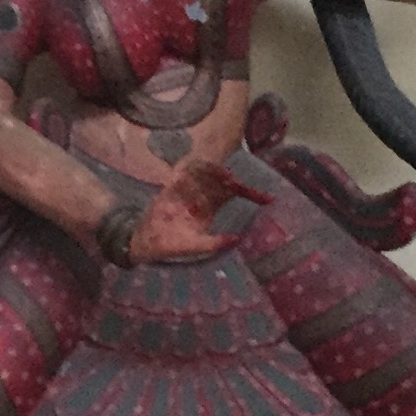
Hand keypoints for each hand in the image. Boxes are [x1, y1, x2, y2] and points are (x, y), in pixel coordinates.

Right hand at [123, 157, 267, 263]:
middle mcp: (201, 196)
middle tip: (234, 180)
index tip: (268, 198)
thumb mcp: (197, 246)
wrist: (147, 241)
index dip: (251, 194)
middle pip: (220, 180)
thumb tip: (238, 239)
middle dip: (230, 178)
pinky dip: (189, 169)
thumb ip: (215, 243)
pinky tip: (194, 170)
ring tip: (221, 175)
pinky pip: (183, 173)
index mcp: (210, 208)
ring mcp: (186, 190)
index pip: (233, 194)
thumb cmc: (172, 245)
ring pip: (205, 173)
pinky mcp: (171, 187)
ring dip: (213, 170)